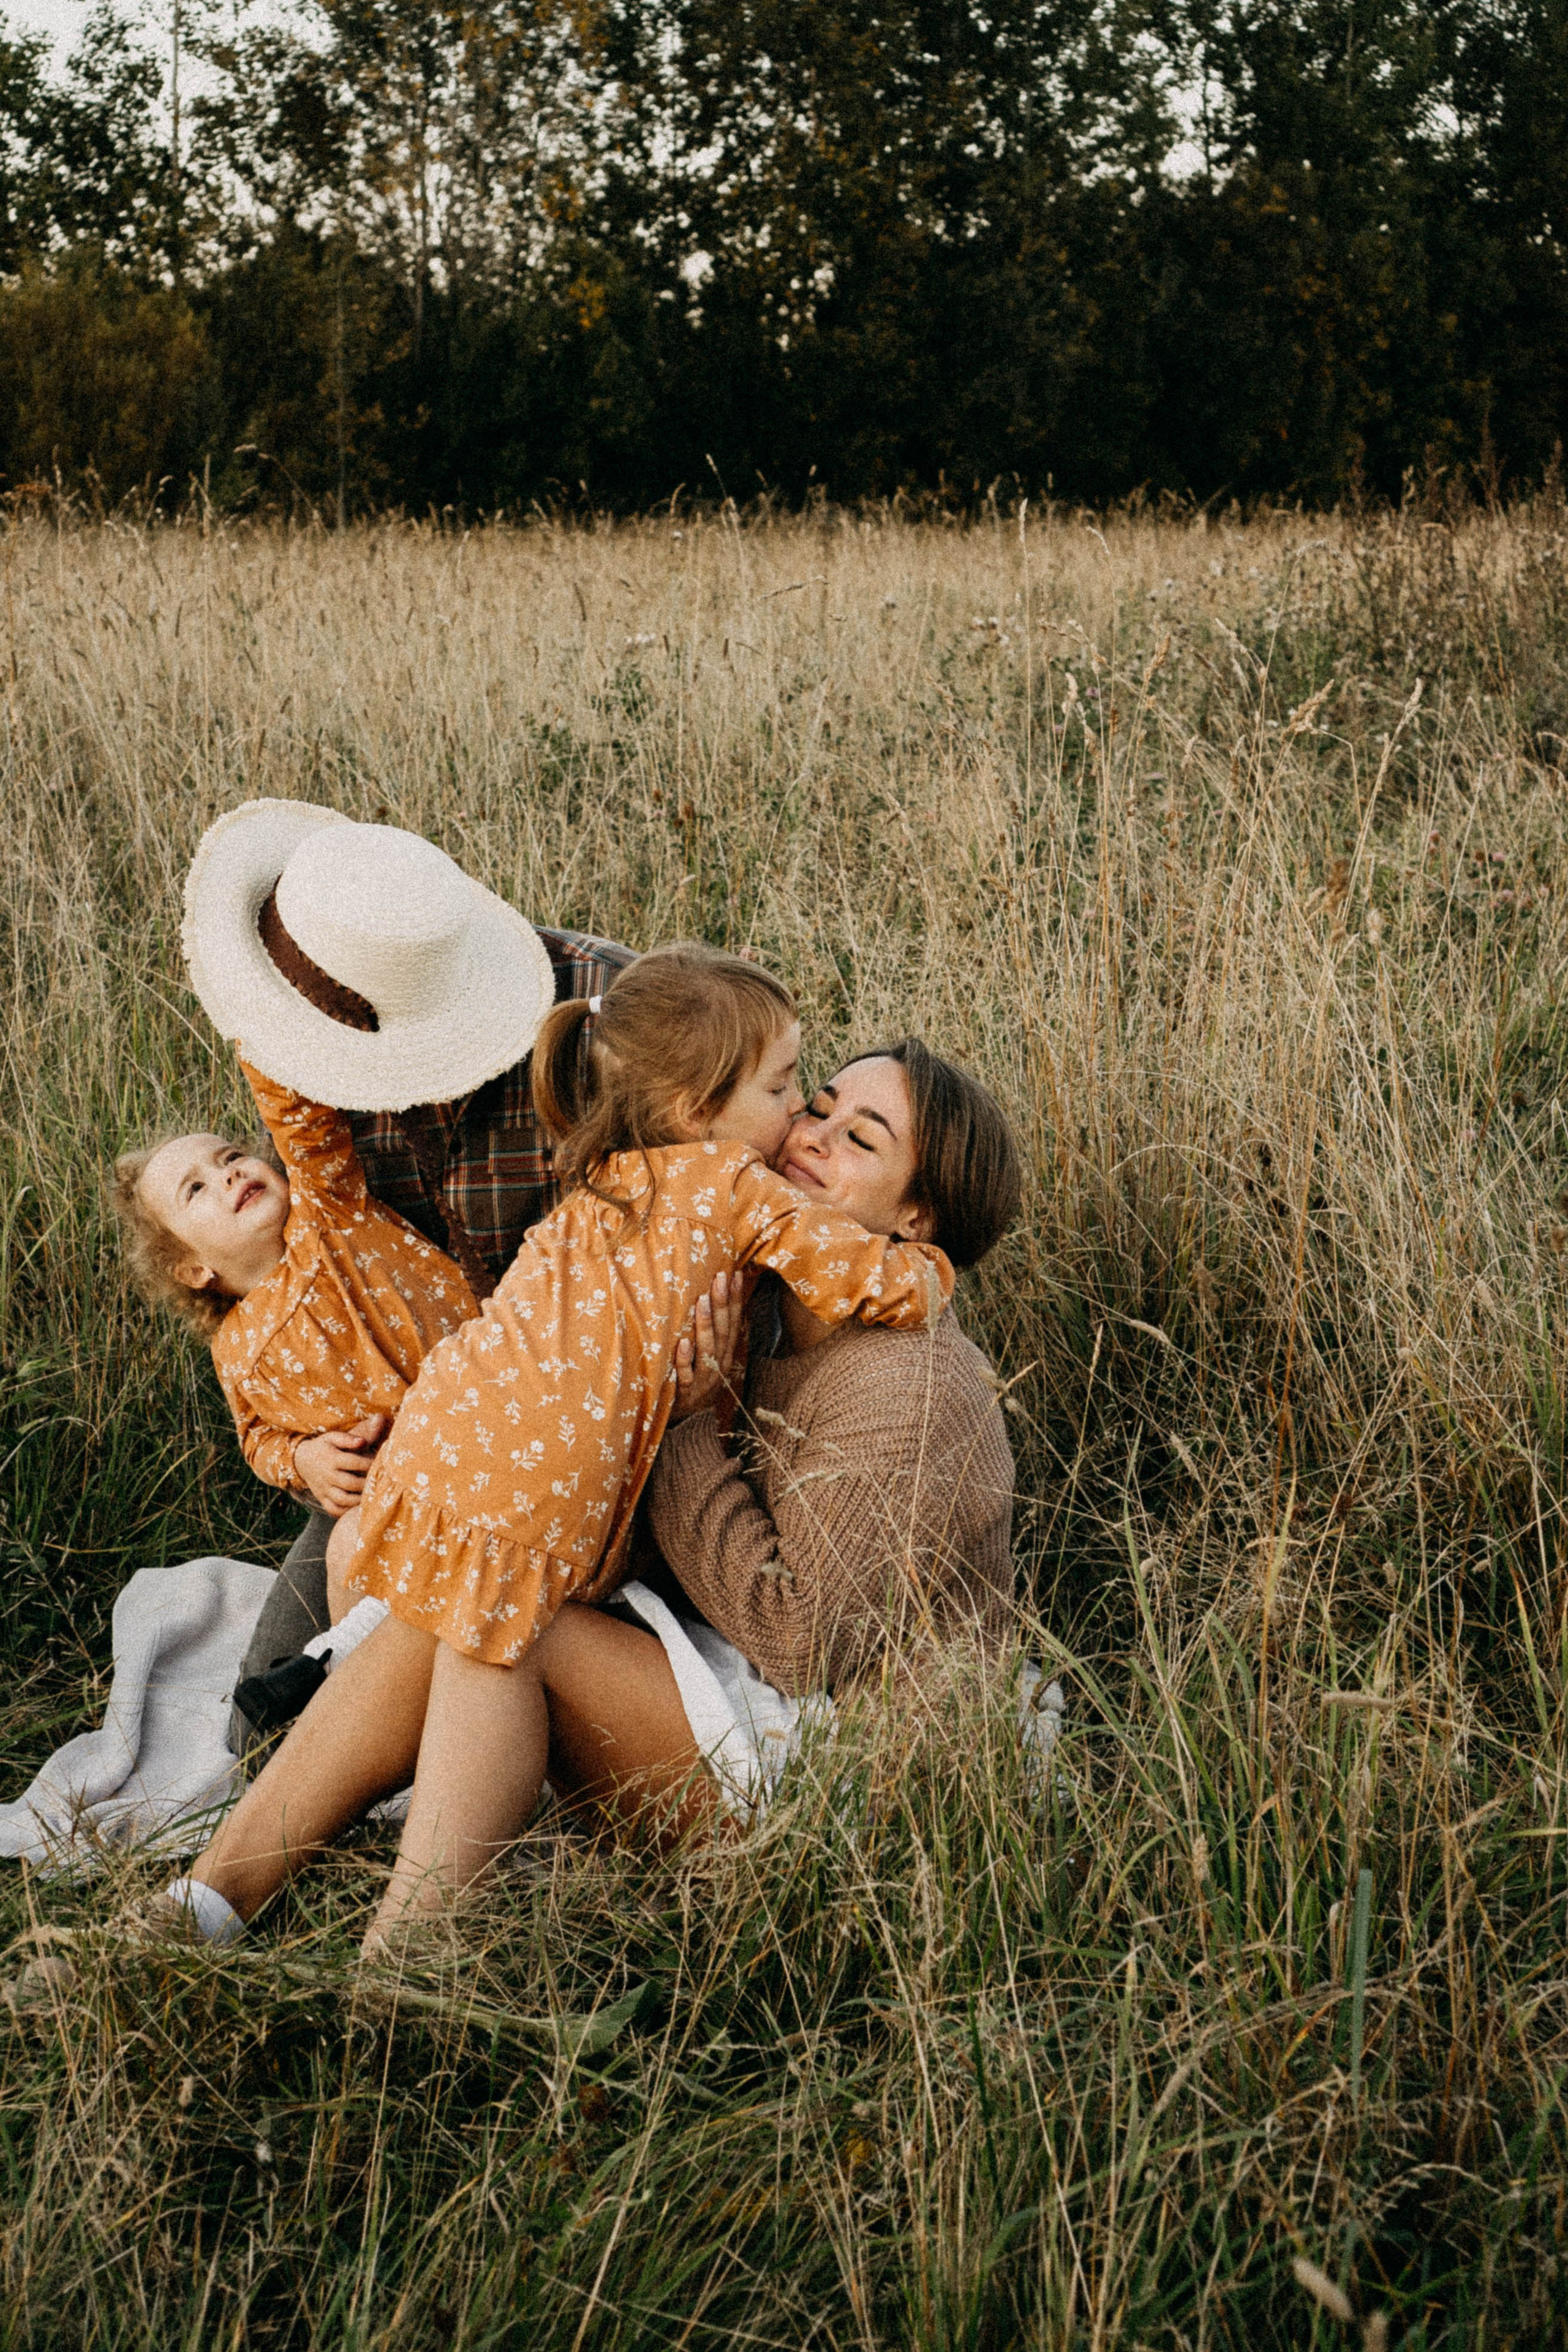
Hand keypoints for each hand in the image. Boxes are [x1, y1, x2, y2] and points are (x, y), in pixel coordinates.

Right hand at [292, 1413, 391, 1516]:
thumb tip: (362, 1442)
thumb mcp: (332, 1437)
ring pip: (342, 1500)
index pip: (354, 1462)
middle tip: (379, 1482)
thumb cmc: (323, 1447)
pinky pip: (333, 1509)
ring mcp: (324, 1489)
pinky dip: (346, 1511)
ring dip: (358, 1500)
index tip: (381, 1464)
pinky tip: (357, 1508)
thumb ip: (347, 1439)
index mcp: (332, 1459)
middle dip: (366, 1483)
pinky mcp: (322, 1499)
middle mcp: (327, 1476)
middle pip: (349, 1483)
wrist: (301, 1460)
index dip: (369, 1463)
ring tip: (370, 1496)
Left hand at [670, 1270, 746, 1420]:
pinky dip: (684, 1359)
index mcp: (726, 1354)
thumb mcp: (708, 1356)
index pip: (733, 1322)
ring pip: (707, 1350)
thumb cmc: (694, 1379)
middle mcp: (719, 1365)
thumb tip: (713, 1297)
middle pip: (723, 1332)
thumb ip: (713, 1331)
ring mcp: (704, 1380)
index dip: (736, 1299)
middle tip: (720, 1277)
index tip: (735, 1274)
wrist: (685, 1421)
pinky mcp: (686, 1394)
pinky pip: (686, 1376)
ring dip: (704, 1324)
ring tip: (701, 1300)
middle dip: (722, 1303)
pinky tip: (682, 1341)